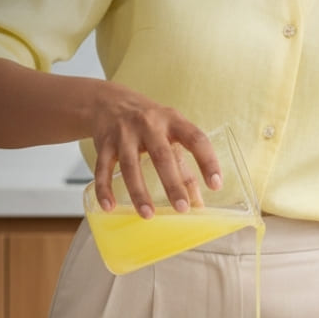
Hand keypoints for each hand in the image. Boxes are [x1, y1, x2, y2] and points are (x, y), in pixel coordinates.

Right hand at [90, 82, 220, 217]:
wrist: (110, 103)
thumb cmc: (149, 123)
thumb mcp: (170, 134)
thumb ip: (184, 167)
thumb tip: (198, 202)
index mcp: (173, 121)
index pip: (196, 139)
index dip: (208, 161)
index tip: (216, 185)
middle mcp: (149, 124)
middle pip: (162, 155)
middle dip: (172, 183)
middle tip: (182, 208)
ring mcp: (124, 134)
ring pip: (130, 165)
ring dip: (138, 192)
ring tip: (148, 215)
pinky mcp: (104, 143)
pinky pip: (102, 168)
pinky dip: (104, 189)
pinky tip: (109, 207)